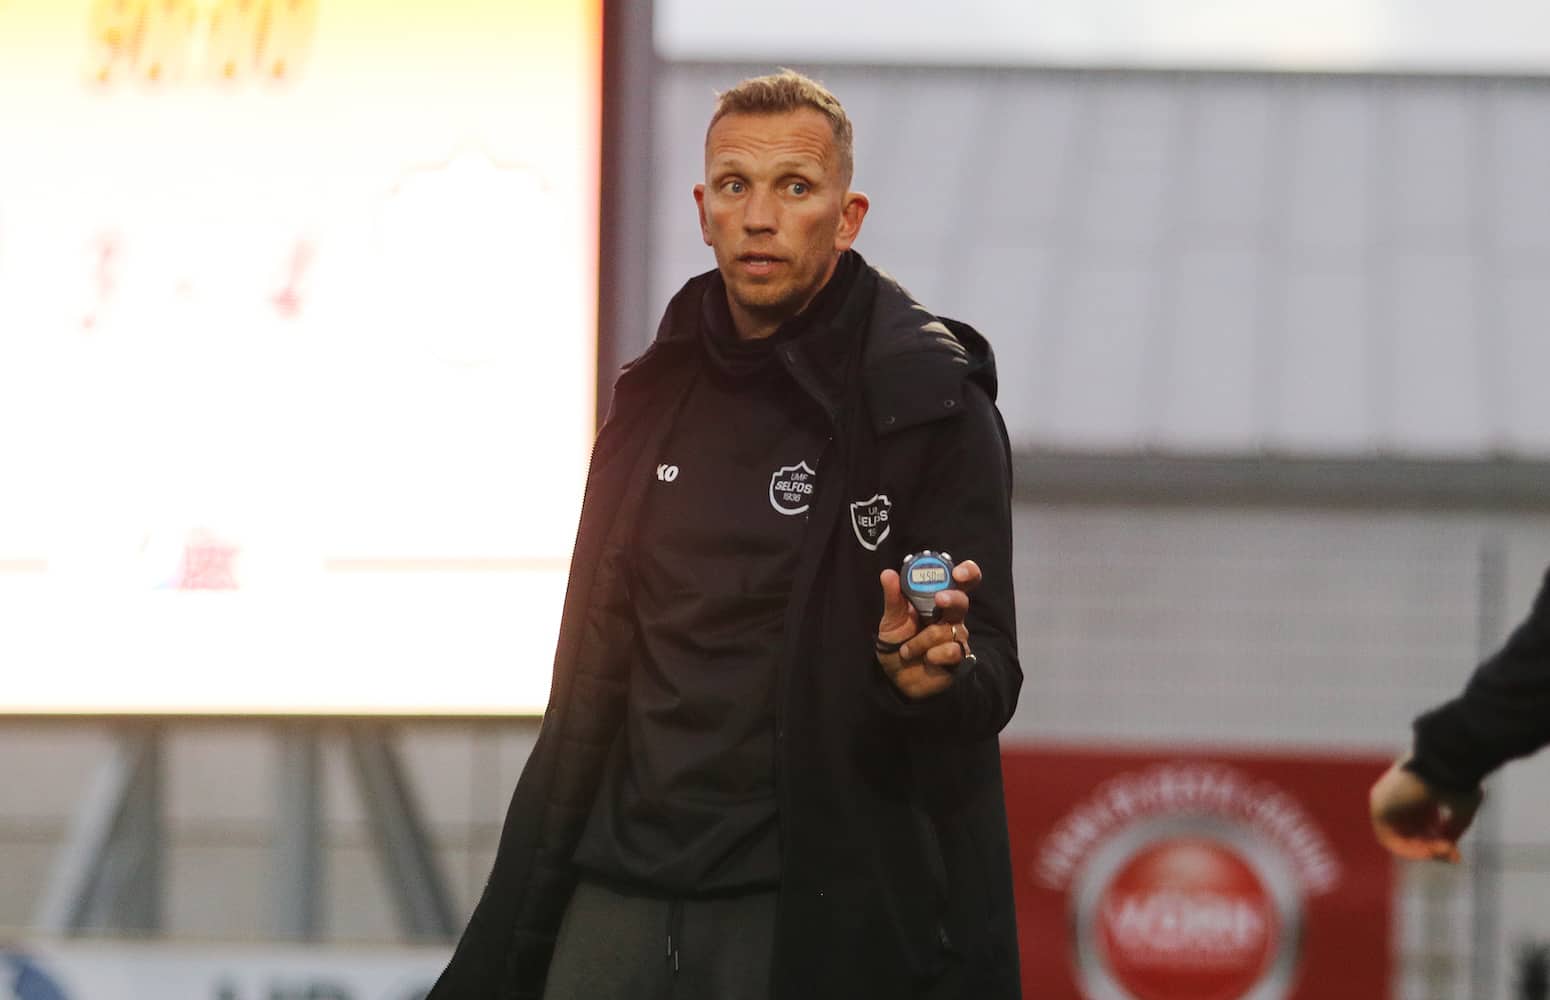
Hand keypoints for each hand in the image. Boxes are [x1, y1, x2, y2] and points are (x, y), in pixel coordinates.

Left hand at [875, 559, 981, 699]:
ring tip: (907, 651)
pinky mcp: (959, 657)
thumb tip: (888, 574)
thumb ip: (893, 599)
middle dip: (952, 598)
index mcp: (937, 600)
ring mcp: (957, 637)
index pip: (961, 581)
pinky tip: (926, 659)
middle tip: (939, 600)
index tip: (958, 573)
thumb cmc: (897, 643)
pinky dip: (933, 655)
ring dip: (921, 641)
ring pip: (947, 630)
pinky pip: (952, 650)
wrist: (897, 678)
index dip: (966, 572)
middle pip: (962, 601)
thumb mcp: (891, 620)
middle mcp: (951, 616)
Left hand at [1368, 758, 1482, 861]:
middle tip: (1453, 856)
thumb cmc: (1458, 781)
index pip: (1422, 825)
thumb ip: (1452, 830)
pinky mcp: (1379, 805)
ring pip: (1400, 838)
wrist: (1447, 763)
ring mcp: (1386, 799)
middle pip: (1411, 833)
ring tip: (1444, 849)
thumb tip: (1448, 849)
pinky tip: (1428, 849)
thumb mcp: (1461, 809)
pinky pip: (1388, 838)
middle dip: (1433, 850)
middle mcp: (1399, 795)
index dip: (1438, 844)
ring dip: (1424, 850)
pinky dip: (1408, 848)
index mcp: (1417, 791)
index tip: (1456, 855)